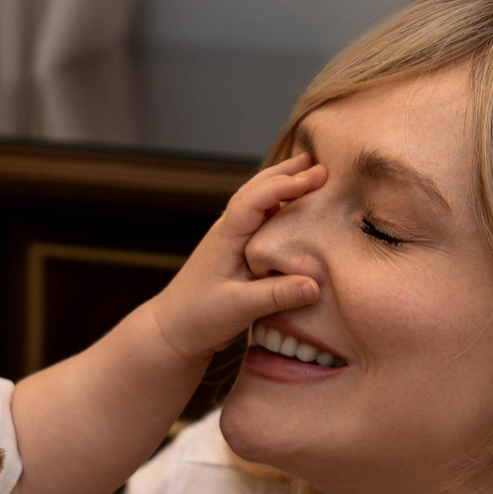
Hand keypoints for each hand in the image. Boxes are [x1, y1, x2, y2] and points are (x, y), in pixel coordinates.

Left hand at [138, 154, 326, 360]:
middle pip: (256, 189)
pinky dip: (278, 205)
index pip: (255, 198)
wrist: (173, 330)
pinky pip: (260, 218)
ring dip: (282, 184)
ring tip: (309, 170)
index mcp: (226, 236)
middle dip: (287, 174)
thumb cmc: (199, 317)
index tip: (315, 178)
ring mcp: (231, 238)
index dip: (285, 185)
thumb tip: (315, 284)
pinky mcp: (236, 251)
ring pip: (257, 200)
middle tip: (319, 163)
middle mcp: (228, 230)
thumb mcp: (238, 308)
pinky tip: (294, 205)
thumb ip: (276, 295)